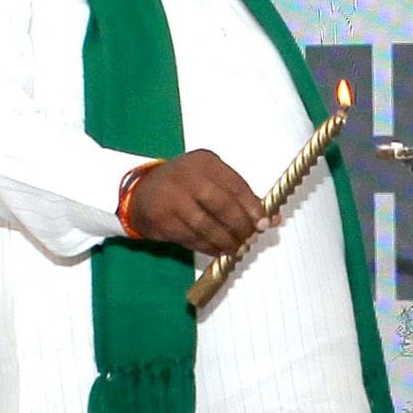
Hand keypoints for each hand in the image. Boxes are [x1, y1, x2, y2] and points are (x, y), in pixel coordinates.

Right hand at [120, 150, 265, 258]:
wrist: (140, 192)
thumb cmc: (184, 185)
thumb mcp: (210, 180)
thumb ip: (240, 198)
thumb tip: (271, 220)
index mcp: (204, 162)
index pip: (236, 185)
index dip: (253, 207)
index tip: (264, 224)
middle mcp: (187, 176)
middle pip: (223, 206)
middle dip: (241, 227)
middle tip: (250, 239)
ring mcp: (172, 198)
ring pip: (207, 226)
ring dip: (226, 241)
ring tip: (237, 249)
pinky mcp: (162, 220)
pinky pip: (192, 238)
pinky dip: (209, 247)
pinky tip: (218, 250)